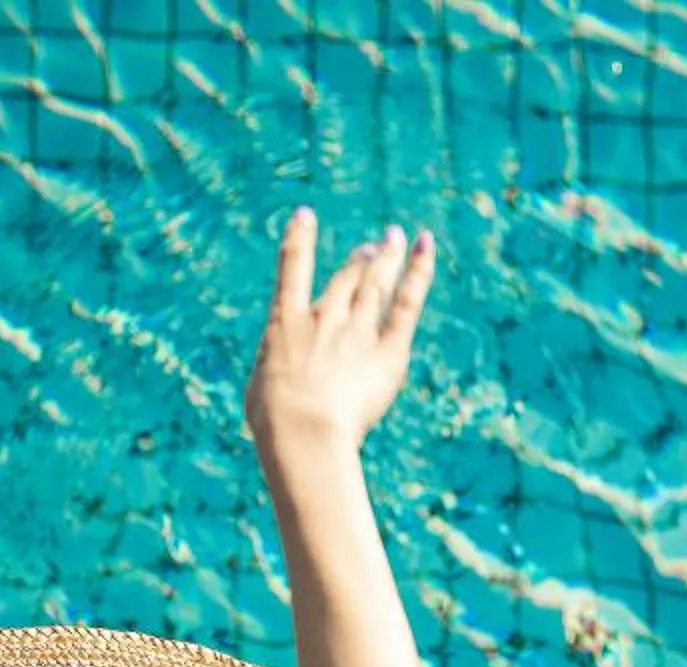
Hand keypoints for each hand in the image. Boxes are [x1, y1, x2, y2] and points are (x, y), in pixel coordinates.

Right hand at [247, 209, 433, 470]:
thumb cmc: (274, 422)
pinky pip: (406, 302)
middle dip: (362, 259)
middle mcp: (324, 316)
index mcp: (285, 322)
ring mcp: (356, 330)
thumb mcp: (262, 392)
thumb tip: (285, 383)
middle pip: (347, 277)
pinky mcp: (387, 351)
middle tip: (373, 247)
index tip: (305, 215)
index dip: (299, 238)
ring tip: (395, 238)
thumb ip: (278, 374)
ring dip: (388, 256)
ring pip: (376, 282)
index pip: (291, 267)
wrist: (304, 431)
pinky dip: (418, 270)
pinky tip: (424, 245)